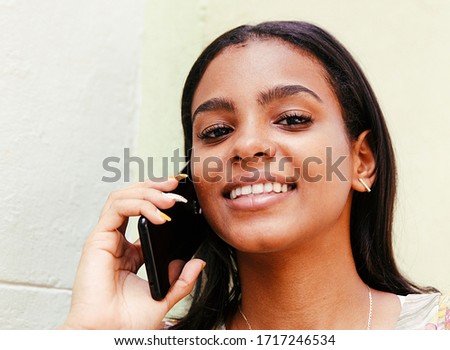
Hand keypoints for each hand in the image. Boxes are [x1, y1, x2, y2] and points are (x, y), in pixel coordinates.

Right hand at [60, 178, 204, 328]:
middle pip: (132, 199)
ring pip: (123, 197)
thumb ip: (181, 280)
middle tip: (175, 186)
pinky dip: (140, 205)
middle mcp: (116, 240)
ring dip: (148, 192)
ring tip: (170, 198)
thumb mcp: (164, 297)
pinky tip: (159, 215)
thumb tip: (197, 263)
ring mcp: (107, 238)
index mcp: (129, 251)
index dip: (159, 199)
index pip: (143, 213)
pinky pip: (117, 208)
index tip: (181, 195)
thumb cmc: (127, 321)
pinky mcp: (98, 239)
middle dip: (154, 187)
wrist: (109, 335)